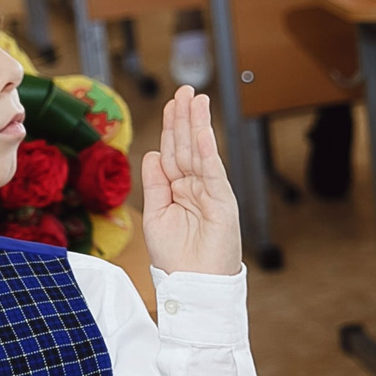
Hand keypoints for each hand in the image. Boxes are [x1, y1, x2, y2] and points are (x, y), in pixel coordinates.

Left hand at [140, 85, 241, 275]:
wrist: (193, 285)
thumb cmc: (175, 258)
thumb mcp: (157, 214)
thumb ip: (155, 183)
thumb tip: (153, 153)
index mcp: (179, 189)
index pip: (173, 151)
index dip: (171, 127)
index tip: (171, 103)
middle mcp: (196, 187)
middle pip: (187, 145)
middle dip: (185, 117)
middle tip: (185, 90)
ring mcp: (211, 193)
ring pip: (200, 152)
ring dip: (197, 125)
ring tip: (196, 100)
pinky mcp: (222, 203)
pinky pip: (212, 172)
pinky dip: (206, 151)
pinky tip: (201, 132)